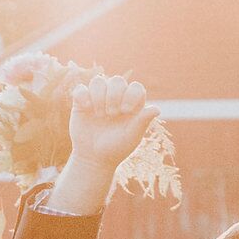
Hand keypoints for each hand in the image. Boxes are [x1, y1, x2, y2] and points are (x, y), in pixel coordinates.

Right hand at [46, 73, 154, 214]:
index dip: (131, 94)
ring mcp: (98, 98)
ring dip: (99, 96)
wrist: (94, 158)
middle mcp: (115, 98)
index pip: (135, 87)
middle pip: (117, 80)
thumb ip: (142, 121)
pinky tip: (87, 108)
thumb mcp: (131, 136)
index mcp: (131, 104)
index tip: (126, 111)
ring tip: (100, 115)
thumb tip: (157, 109)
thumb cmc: (116, 148)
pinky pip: (81, 89)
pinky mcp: (81, 102)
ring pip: (99, 81)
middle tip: (112, 114)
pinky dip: (83, 96)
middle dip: (114, 95)